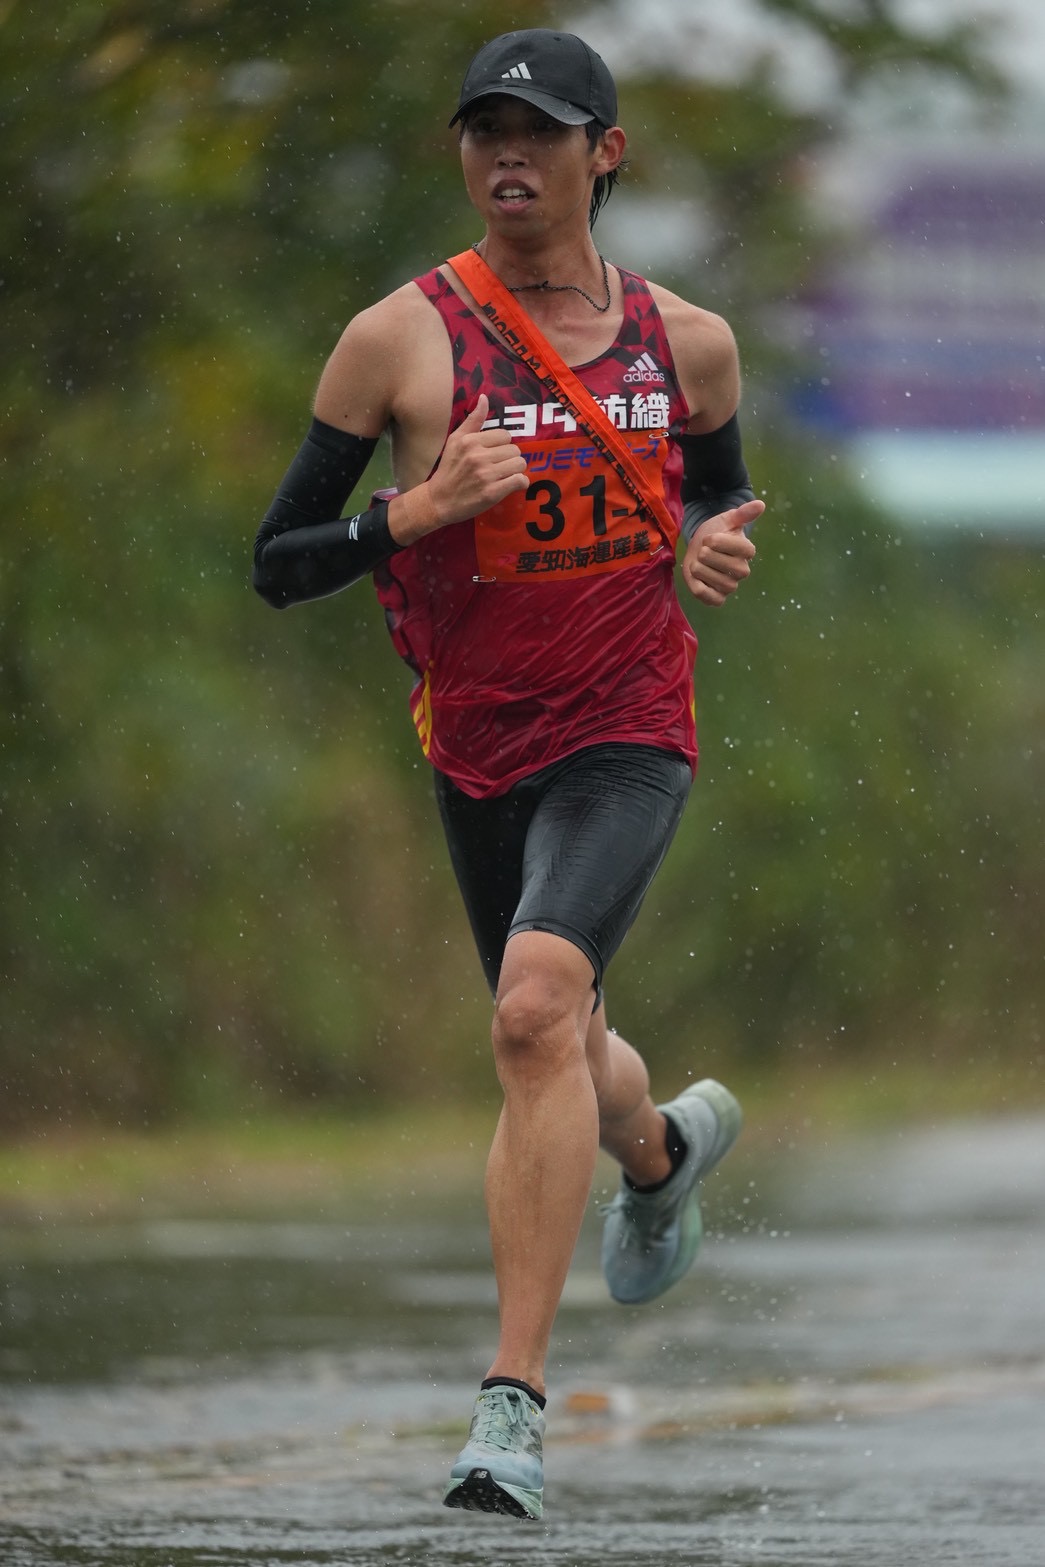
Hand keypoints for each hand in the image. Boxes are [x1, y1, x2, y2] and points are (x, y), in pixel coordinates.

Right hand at [390, 395, 528, 542]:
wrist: (438, 501)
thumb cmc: (448, 469)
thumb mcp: (455, 441)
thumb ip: (472, 420)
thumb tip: (484, 397)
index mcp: (470, 441)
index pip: (505, 435)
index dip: (502, 445)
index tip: (495, 454)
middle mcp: (478, 456)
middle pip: (515, 449)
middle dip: (510, 458)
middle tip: (500, 466)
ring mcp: (486, 475)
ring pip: (520, 464)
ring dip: (516, 470)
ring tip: (506, 475)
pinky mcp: (492, 493)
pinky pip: (520, 481)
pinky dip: (520, 483)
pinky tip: (512, 484)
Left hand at [680, 498, 763, 604]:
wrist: (699, 547)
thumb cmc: (715, 533)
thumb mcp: (726, 520)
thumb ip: (742, 513)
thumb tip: (760, 504)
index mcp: (747, 551)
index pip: (737, 546)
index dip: (717, 541)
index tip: (709, 538)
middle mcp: (742, 570)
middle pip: (723, 564)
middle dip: (705, 554)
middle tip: (703, 551)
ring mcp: (730, 586)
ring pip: (712, 579)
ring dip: (698, 568)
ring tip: (699, 563)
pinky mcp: (718, 598)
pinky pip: (709, 598)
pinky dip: (699, 588)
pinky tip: (698, 578)